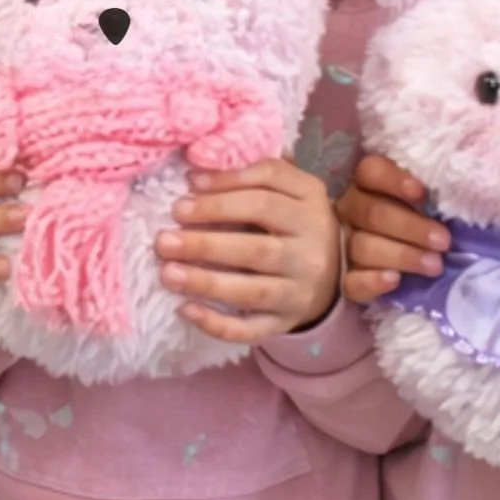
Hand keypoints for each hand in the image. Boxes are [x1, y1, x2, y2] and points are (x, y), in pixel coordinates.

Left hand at [157, 157, 341, 343]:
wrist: (335, 270)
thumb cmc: (296, 220)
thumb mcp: (292, 189)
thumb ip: (256, 173)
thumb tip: (197, 170)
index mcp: (311, 211)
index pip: (266, 199)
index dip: (223, 194)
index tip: (185, 190)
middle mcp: (310, 254)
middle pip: (257, 249)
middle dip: (206, 244)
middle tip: (163, 238)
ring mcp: (298, 292)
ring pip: (252, 292)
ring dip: (206, 283)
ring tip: (167, 272)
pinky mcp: (283, 322)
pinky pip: (250, 329)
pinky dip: (217, 324)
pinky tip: (185, 310)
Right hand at [337, 153, 445, 306]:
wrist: (406, 274)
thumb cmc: (429, 229)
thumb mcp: (436, 204)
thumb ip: (442, 192)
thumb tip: (470, 177)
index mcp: (369, 188)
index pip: (370, 172)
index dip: (392, 179)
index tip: (422, 193)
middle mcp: (350, 213)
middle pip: (369, 212)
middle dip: (409, 226)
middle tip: (443, 241)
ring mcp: (342, 247)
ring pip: (361, 246)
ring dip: (401, 255)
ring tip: (434, 266)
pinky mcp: (343, 282)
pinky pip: (349, 281)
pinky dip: (371, 281)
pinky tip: (394, 280)